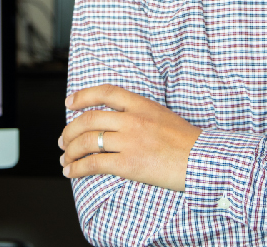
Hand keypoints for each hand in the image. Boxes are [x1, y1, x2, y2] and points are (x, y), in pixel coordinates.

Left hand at [59, 84, 200, 192]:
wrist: (203, 161)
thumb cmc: (187, 143)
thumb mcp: (163, 116)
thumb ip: (140, 115)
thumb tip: (116, 123)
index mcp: (142, 105)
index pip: (106, 92)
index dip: (83, 96)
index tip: (70, 103)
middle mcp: (133, 120)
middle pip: (89, 119)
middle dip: (70, 131)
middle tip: (63, 141)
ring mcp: (130, 141)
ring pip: (87, 142)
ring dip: (70, 151)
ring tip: (65, 159)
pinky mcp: (128, 164)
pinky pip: (94, 164)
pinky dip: (77, 168)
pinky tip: (72, 172)